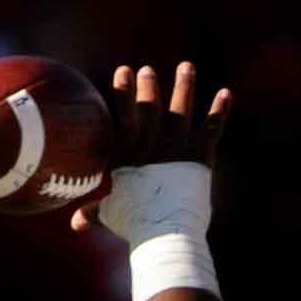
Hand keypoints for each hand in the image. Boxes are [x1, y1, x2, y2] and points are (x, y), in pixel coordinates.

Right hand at [71, 61, 232, 233]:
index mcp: (129, 158)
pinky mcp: (199, 159)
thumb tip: (75, 224)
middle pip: (150, 111)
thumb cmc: (135, 227)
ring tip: (186, 66)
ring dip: (184, 87)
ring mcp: (176, 150)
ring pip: (180, 112)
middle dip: (148, 89)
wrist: (165, 234)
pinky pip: (211, 129)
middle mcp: (152, 148)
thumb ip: (95, 213)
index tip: (123, 71)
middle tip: (148, 70)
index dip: (123, 94)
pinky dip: (220, 111)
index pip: (124, 119)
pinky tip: (226, 92)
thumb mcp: (111, 216)